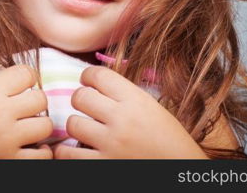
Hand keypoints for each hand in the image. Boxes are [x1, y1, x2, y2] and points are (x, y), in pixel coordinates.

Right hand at [0, 64, 53, 158]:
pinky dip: (41, 152)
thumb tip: (15, 84)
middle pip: (40, 98)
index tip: (19, 85)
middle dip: (34, 100)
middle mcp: (0, 113)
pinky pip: (42, 156)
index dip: (25, 77)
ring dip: (38, 124)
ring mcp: (6, 140)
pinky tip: (31, 147)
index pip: (27, 73)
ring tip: (27, 126)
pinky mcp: (8, 162)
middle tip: (23, 106)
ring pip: (46, 125)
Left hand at [52, 66, 207, 158]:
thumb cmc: (169, 141)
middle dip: (81, 100)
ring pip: (72, 123)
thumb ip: (126, 95)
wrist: (181, 171)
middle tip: (87, 107)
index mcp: (136, 100)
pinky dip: (65, 151)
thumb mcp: (152, 108)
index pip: (98, 75)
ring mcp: (111, 144)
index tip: (88, 82)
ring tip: (83, 129)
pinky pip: (68, 154)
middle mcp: (122, 119)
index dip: (88, 76)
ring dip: (76, 125)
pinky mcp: (102, 167)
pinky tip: (72, 149)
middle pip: (80, 96)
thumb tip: (97, 84)